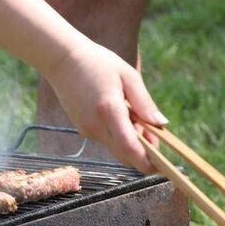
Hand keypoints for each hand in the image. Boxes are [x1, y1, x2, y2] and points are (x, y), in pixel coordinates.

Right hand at [45, 39, 166, 172]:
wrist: (63, 60)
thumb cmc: (98, 63)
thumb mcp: (128, 76)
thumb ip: (144, 103)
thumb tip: (161, 124)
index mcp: (109, 111)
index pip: (130, 148)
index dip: (147, 162)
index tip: (161, 165)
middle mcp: (96, 126)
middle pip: (124, 155)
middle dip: (142, 153)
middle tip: (153, 135)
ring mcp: (87, 130)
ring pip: (116, 148)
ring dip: (130, 142)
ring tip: (135, 118)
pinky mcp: (83, 129)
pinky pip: (106, 140)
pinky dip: (117, 135)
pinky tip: (119, 116)